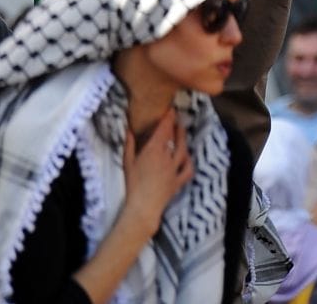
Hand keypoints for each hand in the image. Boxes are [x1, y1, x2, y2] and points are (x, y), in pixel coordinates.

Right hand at [122, 114, 193, 235]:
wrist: (142, 208)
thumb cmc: (132, 185)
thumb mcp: (127, 163)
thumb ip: (129, 144)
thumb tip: (129, 128)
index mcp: (153, 150)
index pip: (164, 129)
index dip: (168, 117)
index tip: (171, 109)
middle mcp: (166, 156)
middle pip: (174, 137)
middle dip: (176, 125)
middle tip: (176, 117)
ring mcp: (174, 169)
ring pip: (183, 149)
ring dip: (183, 138)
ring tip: (182, 130)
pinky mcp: (178, 181)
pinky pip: (188, 170)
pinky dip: (189, 162)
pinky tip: (188, 157)